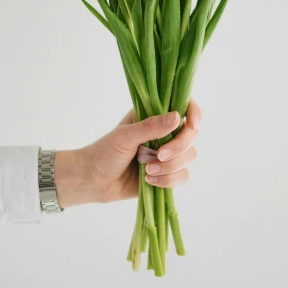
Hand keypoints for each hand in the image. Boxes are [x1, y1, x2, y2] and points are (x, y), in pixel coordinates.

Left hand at [53, 99, 201, 206]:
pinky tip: (149, 180)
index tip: (191, 125)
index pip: (184, 106)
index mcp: (154, 115)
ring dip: (171, 167)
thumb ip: (150, 127)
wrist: (94, 181)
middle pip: (192, 134)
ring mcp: (168, 153)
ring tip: (147, 171)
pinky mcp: (167, 173)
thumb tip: (177, 116)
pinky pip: (182, 175)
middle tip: (159, 155)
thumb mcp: (125, 136)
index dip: (194, 113)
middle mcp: (165, 132)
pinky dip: (168, 180)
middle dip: (179, 147)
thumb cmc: (104, 152)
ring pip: (189, 156)